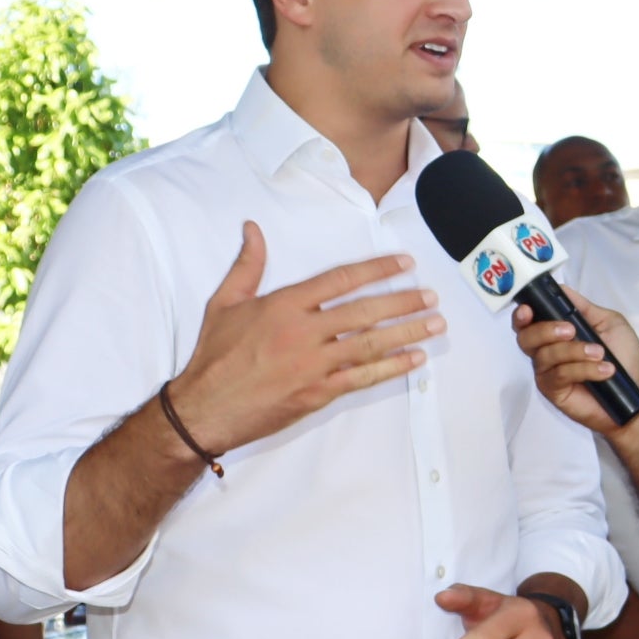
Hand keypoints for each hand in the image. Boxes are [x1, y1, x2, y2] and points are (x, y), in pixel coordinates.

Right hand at [167, 221, 442, 453]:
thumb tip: (252, 228)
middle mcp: (302, 332)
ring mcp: (312, 365)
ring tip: (435, 324)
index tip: (404, 264)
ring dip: (407, 333)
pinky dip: (391, 368)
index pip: (340, 280)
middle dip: (403, 303)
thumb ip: (247, 265)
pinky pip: (362, 378)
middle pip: (364, 312)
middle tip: (431, 296)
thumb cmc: (214, 355)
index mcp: (284, 305)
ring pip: (370, 344)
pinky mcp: (317, 393)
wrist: (203, 409)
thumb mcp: (224, 303)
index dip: (376, 270)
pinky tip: (414, 359)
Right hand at [512, 287, 638, 435]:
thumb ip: (584, 308)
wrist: (637, 391)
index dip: (523, 314)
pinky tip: (603, 370)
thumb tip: (561, 288)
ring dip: (574, 351)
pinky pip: (558, 375)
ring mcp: (548, 372)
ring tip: (600, 353)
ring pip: (545, 355)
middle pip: (526, 337)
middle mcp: (547, 350)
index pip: (529, 321)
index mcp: (557, 332)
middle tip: (570, 331)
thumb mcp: (609, 323)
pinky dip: (582, 369)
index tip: (528, 309)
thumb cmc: (625, 356)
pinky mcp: (554, 391)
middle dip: (545, 330)